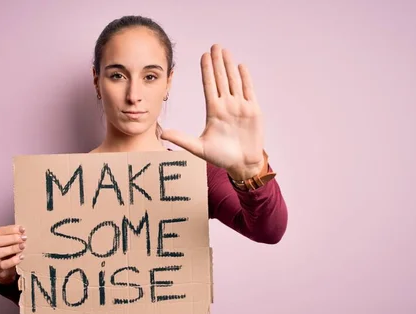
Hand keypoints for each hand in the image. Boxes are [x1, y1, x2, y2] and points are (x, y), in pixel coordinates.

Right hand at [0, 224, 26, 284]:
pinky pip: (1, 265)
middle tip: (23, 238)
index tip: (22, 229)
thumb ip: (14, 236)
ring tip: (22, 247)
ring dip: (11, 249)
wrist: (7, 271)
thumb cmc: (8, 254)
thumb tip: (22, 230)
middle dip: (11, 238)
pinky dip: (12, 261)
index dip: (10, 229)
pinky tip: (21, 257)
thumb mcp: (10, 243)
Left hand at [161, 44, 264, 179]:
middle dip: (217, 62)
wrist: (242, 165)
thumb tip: (162, 133)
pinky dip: (245, 78)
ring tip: (225, 51)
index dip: (207, 70)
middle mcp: (226, 105)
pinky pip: (249, 91)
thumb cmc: (221, 157)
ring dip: (230, 66)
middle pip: (221, 79)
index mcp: (214, 111)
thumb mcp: (199, 148)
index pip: (209, 86)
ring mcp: (240, 107)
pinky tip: (240, 66)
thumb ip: (181, 139)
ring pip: (234, 81)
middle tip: (214, 46)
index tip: (203, 56)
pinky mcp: (253, 111)